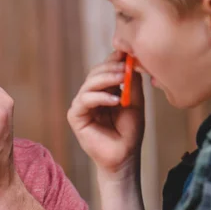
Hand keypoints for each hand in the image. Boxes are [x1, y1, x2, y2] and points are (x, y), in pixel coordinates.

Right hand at [67, 51, 144, 180]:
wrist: (124, 157)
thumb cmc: (130, 132)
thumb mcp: (135, 102)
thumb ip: (132, 83)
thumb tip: (132, 60)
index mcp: (104, 90)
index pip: (106, 68)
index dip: (115, 59)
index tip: (128, 52)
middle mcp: (91, 95)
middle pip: (96, 72)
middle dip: (111, 67)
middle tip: (126, 66)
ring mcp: (82, 105)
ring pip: (89, 83)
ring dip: (106, 78)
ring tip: (122, 79)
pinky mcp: (75, 116)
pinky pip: (84, 100)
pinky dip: (100, 97)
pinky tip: (115, 99)